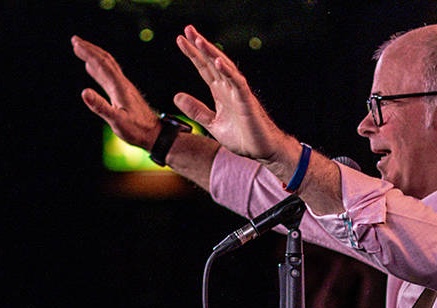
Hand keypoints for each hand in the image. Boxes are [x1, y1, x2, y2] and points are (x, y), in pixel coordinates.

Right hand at [71, 35, 159, 150]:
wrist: (155, 134)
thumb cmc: (137, 130)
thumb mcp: (117, 121)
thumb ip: (101, 107)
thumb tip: (84, 92)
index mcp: (120, 87)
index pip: (103, 65)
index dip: (89, 53)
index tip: (76, 44)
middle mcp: (122, 84)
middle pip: (106, 61)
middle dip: (90, 49)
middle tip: (75, 40)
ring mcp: (123, 88)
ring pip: (107, 67)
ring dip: (94, 57)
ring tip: (81, 49)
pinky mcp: (123, 94)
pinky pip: (108, 77)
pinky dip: (98, 69)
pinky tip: (91, 68)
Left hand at [173, 25, 286, 161]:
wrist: (260, 150)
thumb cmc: (242, 137)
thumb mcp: (212, 124)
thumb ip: (196, 110)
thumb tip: (176, 96)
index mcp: (220, 92)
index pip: (204, 68)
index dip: (192, 55)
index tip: (180, 40)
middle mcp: (228, 88)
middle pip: (212, 62)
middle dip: (200, 46)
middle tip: (187, 29)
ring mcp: (238, 93)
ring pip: (224, 68)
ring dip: (212, 53)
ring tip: (199, 40)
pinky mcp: (247, 101)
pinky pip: (237, 83)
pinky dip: (228, 72)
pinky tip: (218, 61)